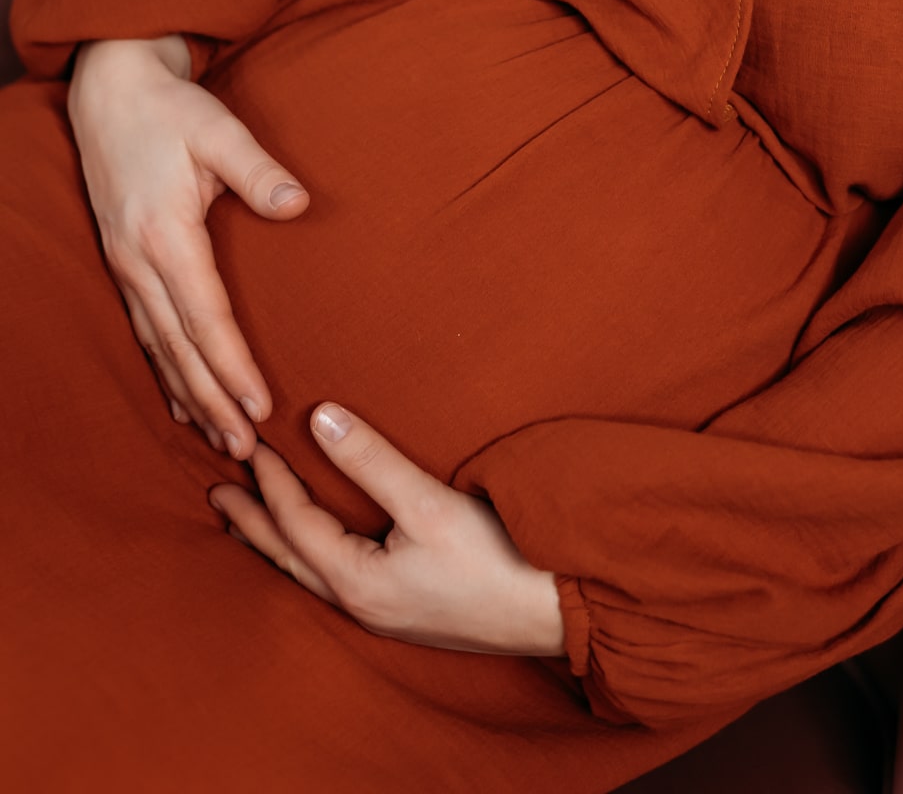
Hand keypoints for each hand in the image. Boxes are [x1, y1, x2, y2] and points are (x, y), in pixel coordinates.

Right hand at [68, 35, 309, 459]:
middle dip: (214, 401)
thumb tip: (297, 203)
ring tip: (224, 441)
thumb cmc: (171, 110)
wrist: (110, 92)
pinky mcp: (124, 264)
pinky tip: (183, 402)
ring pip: (160, 348)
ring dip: (191, 397)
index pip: (205, 316)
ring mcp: (126, 266)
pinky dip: (166, 372)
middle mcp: (139, 261)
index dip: (232, 366)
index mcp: (165, 234)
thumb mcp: (218, 129)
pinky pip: (145, 332)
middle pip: (181, 348)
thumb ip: (258, 170)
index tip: (259, 404)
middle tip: (248, 450)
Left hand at [208, 404, 566, 657]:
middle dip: (253, 523)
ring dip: (276, 543)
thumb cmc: (495, 561)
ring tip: (253, 521)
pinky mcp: (402, 611)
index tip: (251, 445)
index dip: (271, 482)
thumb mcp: (430, 503)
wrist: (554, 611)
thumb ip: (373, 460)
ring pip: (307, 575)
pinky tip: (319, 550)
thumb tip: (320, 418)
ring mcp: (381, 613)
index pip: (296, 524)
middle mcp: (359, 604)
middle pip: (288, 559)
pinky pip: (333, 581)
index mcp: (357, 581)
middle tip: (219, 494)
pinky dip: (308, 556)